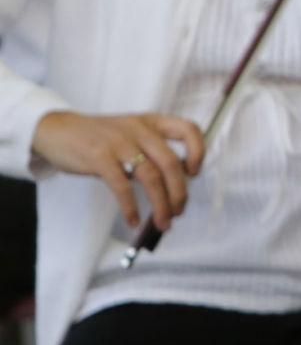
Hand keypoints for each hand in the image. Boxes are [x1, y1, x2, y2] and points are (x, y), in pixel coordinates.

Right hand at [31, 111, 205, 229]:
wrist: (59, 130)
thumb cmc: (101, 137)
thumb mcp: (132, 133)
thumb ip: (152, 150)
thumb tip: (174, 185)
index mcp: (152, 122)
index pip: (188, 129)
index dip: (198, 151)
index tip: (194, 173)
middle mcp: (140, 130)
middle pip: (171, 163)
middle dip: (179, 192)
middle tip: (179, 212)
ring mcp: (120, 143)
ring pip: (151, 176)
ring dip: (160, 204)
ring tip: (163, 222)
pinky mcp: (99, 158)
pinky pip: (122, 187)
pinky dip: (131, 207)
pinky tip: (134, 220)